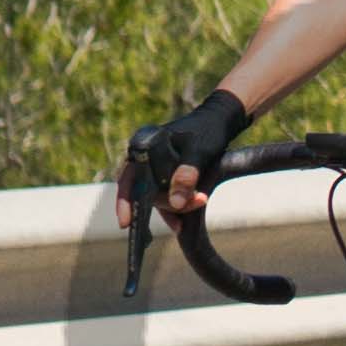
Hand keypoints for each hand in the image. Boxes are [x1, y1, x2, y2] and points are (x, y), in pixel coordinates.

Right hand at [118, 82, 251, 217]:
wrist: (221, 121)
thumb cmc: (208, 131)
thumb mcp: (200, 151)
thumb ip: (187, 174)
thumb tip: (176, 203)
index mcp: (144, 145)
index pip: (128, 178)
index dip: (124, 201)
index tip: (125, 224)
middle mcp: (143, 157)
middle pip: (144, 191)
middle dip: (168, 203)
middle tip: (197, 202)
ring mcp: (153, 167)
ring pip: (156, 196)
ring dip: (175, 206)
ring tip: (200, 201)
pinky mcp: (164, 175)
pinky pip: (164, 197)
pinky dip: (174, 209)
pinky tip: (182, 223)